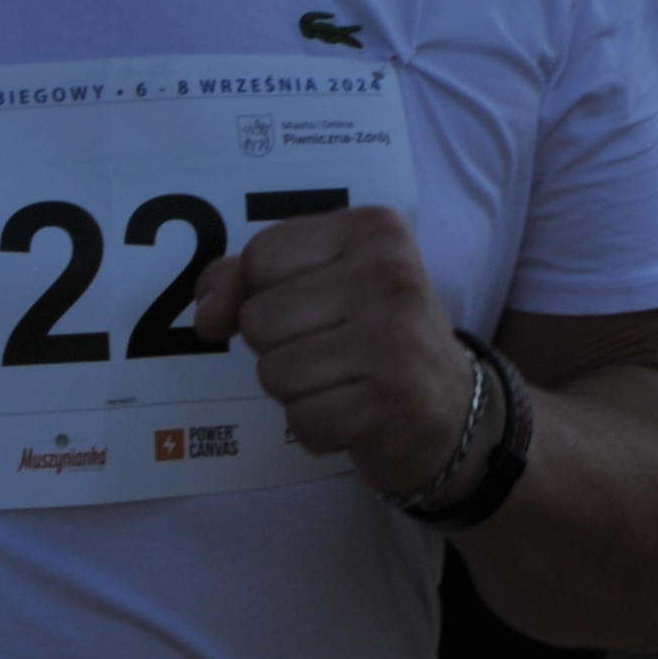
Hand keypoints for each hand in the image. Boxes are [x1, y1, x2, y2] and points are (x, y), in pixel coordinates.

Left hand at [191, 206, 470, 498]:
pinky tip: (355, 413)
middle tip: (334, 350)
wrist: (452, 407)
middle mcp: (390, 274)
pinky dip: (317, 428)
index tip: (300, 309)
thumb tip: (204, 310)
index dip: (257, 293)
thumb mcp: (325, 282)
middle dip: (279, 347)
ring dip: (296, 390)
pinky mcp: (393, 401)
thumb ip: (252, 279)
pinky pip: (303, 420)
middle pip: (259, 318)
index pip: (261, 256)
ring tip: (343, 381)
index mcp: (373, 230)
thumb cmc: (376, 336)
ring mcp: (396, 338)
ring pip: (274, 372)